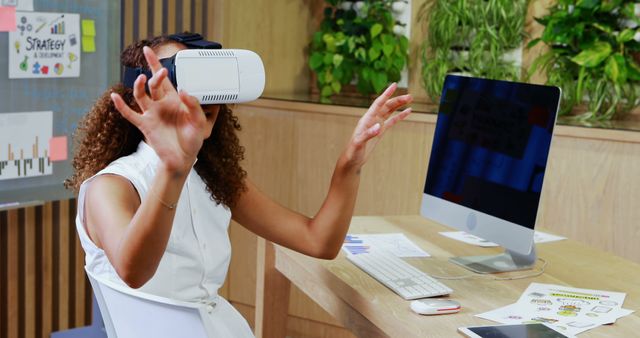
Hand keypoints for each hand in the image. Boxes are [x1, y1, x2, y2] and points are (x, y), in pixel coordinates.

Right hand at [110, 46, 206, 173]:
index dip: (155, 64)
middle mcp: (161, 104)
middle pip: (153, 84)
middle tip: (161, 71)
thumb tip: (183, 91)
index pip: (163, 79)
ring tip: (143, 79)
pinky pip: (130, 114)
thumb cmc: (192, 138)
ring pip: (141, 95)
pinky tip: (115, 97)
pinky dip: (121, 106)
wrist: (183, 157)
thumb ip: (193, 105)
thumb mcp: (199, 121)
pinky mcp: (145, 125)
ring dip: (140, 86)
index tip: (148, 50)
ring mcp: (151, 114)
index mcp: (174, 100)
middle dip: (155, 75)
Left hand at [345, 83, 411, 167]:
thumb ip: (367, 135)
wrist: (352, 160)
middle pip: (386, 106)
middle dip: (397, 100)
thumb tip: (378, 127)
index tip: (394, 85)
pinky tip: (408, 111)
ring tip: (410, 99)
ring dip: (399, 105)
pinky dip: (400, 116)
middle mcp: (372, 119)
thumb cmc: (352, 152)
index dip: (386, 94)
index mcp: (366, 119)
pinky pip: (392, 121)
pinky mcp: (380, 131)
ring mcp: (377, 125)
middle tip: (410, 96)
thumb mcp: (358, 144)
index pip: (378, 103)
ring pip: (390, 111)